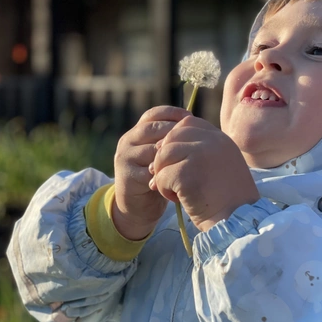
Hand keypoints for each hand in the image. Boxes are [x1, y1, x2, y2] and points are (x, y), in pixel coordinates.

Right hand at [113, 105, 190, 239]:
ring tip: (189, 158)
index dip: (172, 113)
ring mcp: (125, 158)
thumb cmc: (156, 178)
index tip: (191, 118)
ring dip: (171, 154)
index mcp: (137, 133)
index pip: (153, 114)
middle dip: (175, 133)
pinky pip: (150, 171)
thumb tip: (195, 123)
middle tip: (193, 139)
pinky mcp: (127, 176)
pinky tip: (179, 176)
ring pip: (152, 150)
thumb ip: (171, 141)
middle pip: (153, 129)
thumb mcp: (162, 156)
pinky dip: (166, 173)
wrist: (137, 207)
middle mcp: (128, 141)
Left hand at [149, 115, 259, 231]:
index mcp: (221, 139)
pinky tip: (179, 199)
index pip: (188, 123)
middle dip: (164, 158)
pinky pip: (162, 176)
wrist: (237, 221)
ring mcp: (200, 155)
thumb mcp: (220, 167)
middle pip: (172, 137)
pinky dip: (164, 190)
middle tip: (168, 179)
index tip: (174, 160)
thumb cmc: (227, 200)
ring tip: (176, 191)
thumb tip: (160, 147)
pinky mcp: (187, 173)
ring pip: (163, 155)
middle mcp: (212, 142)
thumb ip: (199, 153)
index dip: (175, 139)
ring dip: (163, 175)